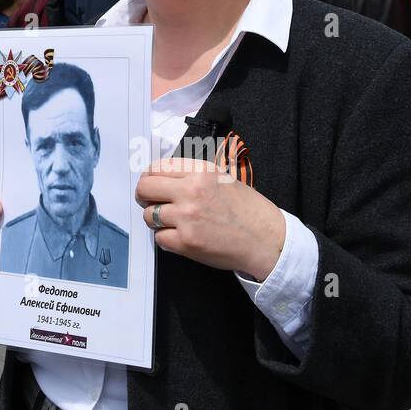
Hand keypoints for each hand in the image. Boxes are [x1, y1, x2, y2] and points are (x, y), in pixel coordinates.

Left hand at [135, 158, 285, 281]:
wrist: (266, 239)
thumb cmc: (248, 210)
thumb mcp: (223, 178)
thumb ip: (194, 174)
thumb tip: (163, 176)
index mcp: (201, 171)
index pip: (157, 167)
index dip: (149, 177)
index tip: (151, 184)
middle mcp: (192, 190)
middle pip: (145, 188)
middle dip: (144, 196)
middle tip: (150, 202)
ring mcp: (187, 217)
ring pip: (149, 215)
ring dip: (156, 219)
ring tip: (172, 222)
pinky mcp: (186, 242)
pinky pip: (159, 238)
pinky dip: (166, 238)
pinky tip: (180, 236)